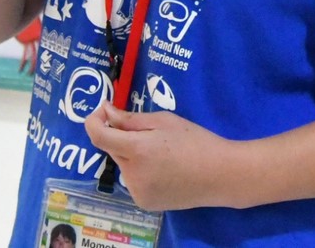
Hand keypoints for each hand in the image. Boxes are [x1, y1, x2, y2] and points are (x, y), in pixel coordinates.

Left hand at [84, 104, 240, 210]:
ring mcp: (137, 192)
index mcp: (136, 149)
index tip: (104, 110)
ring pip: (124, 166)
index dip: (94, 120)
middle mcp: (132, 174)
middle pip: (113, 149)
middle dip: (123, 138)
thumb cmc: (196, 141)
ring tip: (163, 154)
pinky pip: (134, 181)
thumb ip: (130, 119)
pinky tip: (164, 170)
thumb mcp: (164, 121)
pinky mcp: (144, 203)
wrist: (220, 175)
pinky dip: (141, 172)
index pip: (98, 135)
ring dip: (133, 156)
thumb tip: (105, 113)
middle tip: (150, 132)